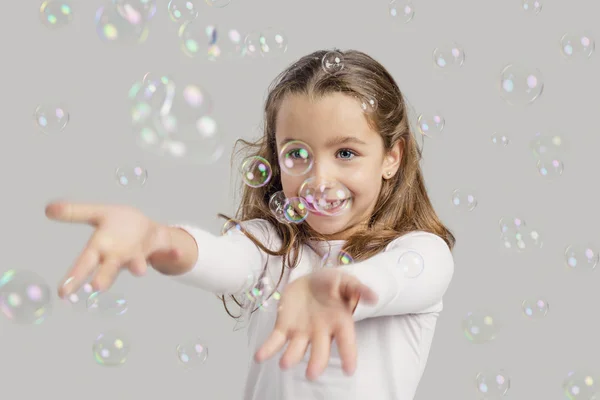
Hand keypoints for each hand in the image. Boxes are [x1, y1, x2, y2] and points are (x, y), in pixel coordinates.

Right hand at [45, 201, 177, 296]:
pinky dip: (172, 253)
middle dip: (105, 277)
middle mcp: (119, 256)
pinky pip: (167, 251)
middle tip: (98, 287)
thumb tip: (48, 209)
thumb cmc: (117, 225)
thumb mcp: (97, 213)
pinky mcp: (158, 247)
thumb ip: (74, 212)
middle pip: (109, 269)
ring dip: (138, 267)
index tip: (63, 294)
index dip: (73, 278)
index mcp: (102, 247)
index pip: (84, 263)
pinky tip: (178, 253)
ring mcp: (139, 254)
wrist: (145, 227)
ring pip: (138, 264)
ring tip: (140, 270)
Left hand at [254, 268, 377, 380]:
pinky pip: (275, 341)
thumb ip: (358, 289)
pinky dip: (267, 350)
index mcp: (339, 322)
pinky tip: (259, 357)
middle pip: (320, 351)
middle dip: (316, 362)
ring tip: (285, 364)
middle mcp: (321, 332)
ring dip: (291, 357)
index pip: (346, 341)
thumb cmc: (333, 284)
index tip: (349, 369)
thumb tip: (374, 297)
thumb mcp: (346, 281)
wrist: (312, 280)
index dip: (348, 355)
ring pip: (297, 349)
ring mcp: (302, 332)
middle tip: (312, 374)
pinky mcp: (284, 327)